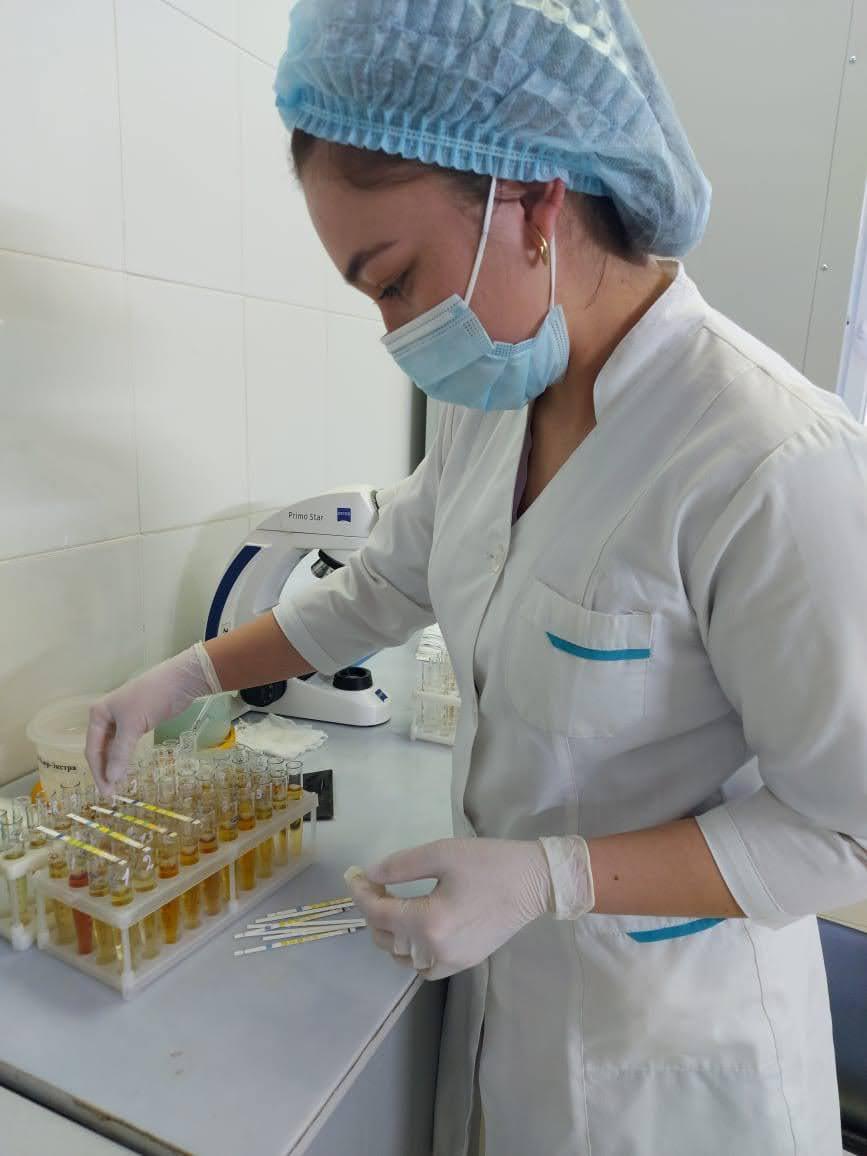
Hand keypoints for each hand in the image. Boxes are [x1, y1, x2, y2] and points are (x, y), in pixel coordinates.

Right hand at [85, 643, 220, 793]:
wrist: (181, 680)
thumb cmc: (152, 698)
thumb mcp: (133, 725)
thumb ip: (121, 752)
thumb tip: (112, 779)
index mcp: (98, 714)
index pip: (92, 749)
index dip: (98, 771)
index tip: (106, 792)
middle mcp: (106, 716)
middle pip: (100, 749)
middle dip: (104, 770)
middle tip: (111, 793)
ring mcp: (122, 719)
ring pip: (113, 747)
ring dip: (114, 765)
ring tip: (118, 785)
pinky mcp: (137, 722)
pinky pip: (125, 744)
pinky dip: (124, 757)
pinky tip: (126, 769)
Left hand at [345, 837, 563, 980]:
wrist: (535, 882)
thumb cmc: (490, 863)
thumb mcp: (442, 853)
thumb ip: (400, 866)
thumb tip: (370, 875)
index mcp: (428, 922)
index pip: (379, 913)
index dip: (361, 893)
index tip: (354, 875)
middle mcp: (435, 950)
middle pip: (386, 937)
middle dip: (373, 910)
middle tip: (374, 883)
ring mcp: (451, 962)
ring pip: (401, 957)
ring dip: (389, 932)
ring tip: (392, 904)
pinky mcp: (463, 963)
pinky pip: (423, 966)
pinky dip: (410, 951)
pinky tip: (414, 928)